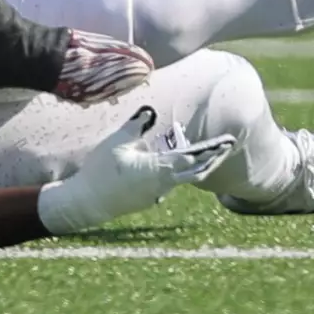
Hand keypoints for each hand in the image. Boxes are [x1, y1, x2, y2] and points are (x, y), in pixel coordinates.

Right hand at [36, 107, 234, 233]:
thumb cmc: (100, 171)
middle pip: (196, 172)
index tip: (225, 143)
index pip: (190, 159)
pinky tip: (176, 161)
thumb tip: (151, 111)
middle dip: (212, 158)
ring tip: (205, 149)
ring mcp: (156, 194)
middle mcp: (162, 184)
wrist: (86, 203)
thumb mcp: (116, 143)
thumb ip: (136, 126)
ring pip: (184, 177)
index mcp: (157, 170)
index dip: (209, 150)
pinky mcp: (149, 198)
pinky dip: (179, 170)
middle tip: (226, 146)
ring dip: (196, 163)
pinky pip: (170, 182)